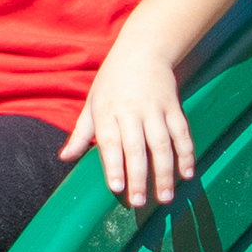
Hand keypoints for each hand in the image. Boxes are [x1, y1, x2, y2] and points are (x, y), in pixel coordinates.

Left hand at [62, 37, 193, 211]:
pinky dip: (186, 154)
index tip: (117, 188)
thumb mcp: (92, 103)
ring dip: (165, 172)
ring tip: (165, 196)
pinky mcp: (174, 107)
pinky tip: (187, 174)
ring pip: (162, 144)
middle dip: (138, 176)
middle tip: (140, 202)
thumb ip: (80, 134)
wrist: (143, 49)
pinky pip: (182, 133)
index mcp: (107, 112)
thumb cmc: (112, 81)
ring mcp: (155, 109)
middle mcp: (131, 111)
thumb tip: (64, 158)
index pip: (109, 142)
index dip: (113, 165)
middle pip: (136, 147)